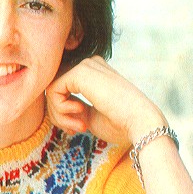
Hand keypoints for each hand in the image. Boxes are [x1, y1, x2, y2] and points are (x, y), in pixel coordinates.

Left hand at [46, 56, 166, 144]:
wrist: (140, 123)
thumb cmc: (120, 124)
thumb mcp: (90, 115)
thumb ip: (72, 107)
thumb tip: (53, 107)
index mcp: (94, 73)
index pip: (63, 88)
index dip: (63, 112)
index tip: (78, 127)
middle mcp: (90, 64)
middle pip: (55, 87)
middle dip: (58, 114)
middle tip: (74, 129)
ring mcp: (86, 65)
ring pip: (52, 89)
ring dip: (59, 114)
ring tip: (77, 126)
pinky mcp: (81, 72)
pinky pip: (53, 89)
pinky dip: (60, 109)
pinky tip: (79, 116)